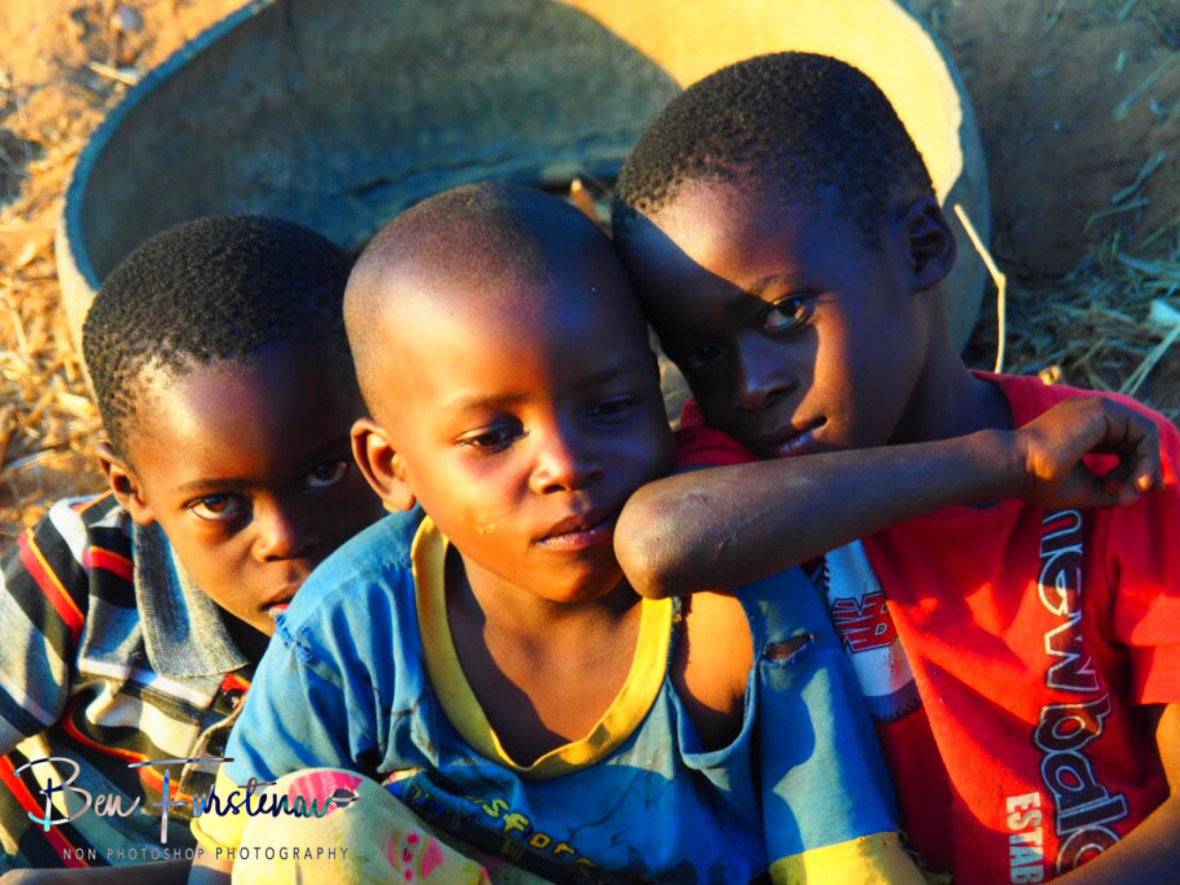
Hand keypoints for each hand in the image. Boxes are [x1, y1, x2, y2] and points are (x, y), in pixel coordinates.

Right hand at [1012, 397, 1162, 508]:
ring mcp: (1096, 409)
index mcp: (1083, 430)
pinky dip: (1148, 457)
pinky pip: (1144, 431)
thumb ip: (1109, 488)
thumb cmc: (1038, 480)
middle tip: (1133, 496)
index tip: (1127, 497)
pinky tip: (1136, 478)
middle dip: (1144, 470)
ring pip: (1143, 435)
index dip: (1134, 471)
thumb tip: (1132, 494)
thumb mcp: (1083, 489)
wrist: (1015, 468)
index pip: (1122, 446)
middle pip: (1135, 440)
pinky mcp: (1102, 411)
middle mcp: (1091, 415)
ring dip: (1146, 467)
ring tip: (1134, 490)